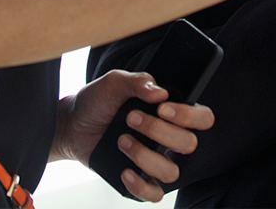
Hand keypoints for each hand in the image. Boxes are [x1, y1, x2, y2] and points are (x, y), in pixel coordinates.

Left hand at [52, 70, 213, 201]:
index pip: (202, 118)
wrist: (72, 124)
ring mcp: (156, 161)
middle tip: (130, 118)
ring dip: (146, 156)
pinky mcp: (141, 180)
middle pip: (189, 145)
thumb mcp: (115, 83)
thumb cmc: (99, 101)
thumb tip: (160, 92)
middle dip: (159, 132)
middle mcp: (169, 138)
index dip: (189, 116)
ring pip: (173, 172)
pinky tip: (125, 171)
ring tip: (121, 140)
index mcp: (171, 112)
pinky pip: (154, 194)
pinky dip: (141, 185)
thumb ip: (138, 81)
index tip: (162, 109)